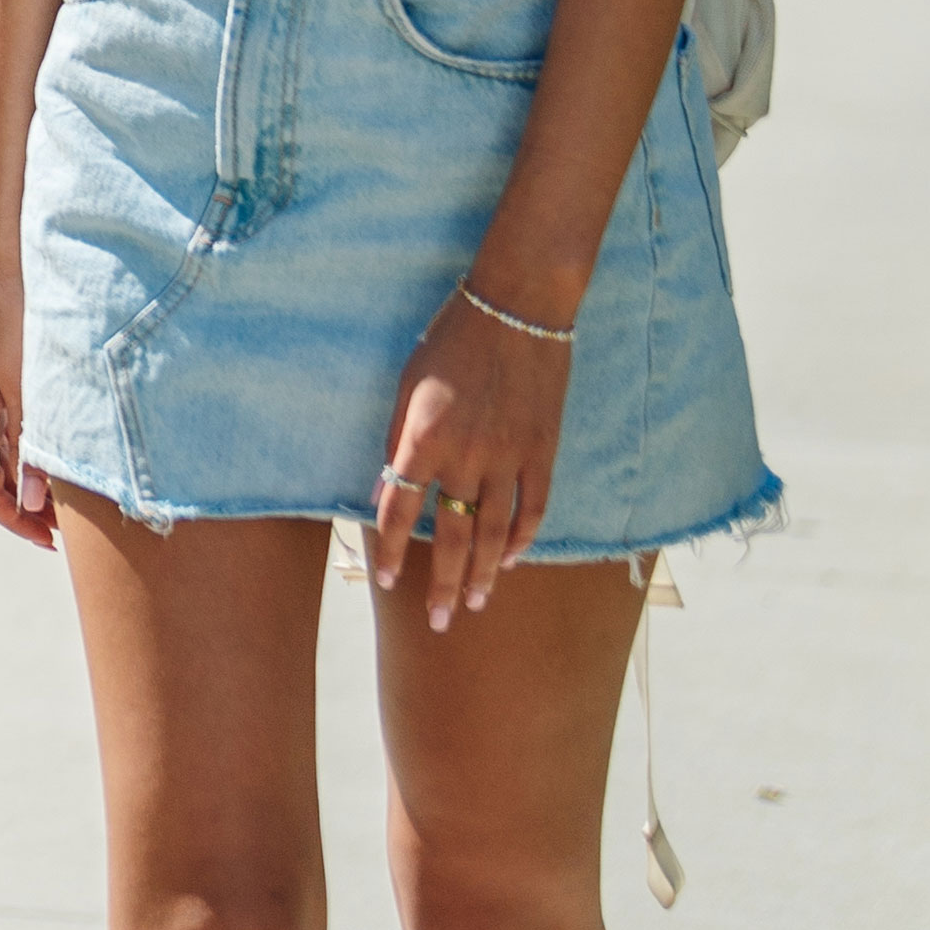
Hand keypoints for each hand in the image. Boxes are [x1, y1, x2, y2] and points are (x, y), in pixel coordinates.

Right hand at [0, 252, 51, 549]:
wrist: (4, 263)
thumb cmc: (19, 321)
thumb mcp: (31, 390)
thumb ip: (31, 447)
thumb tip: (32, 503)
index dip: (15, 520)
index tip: (52, 542)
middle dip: (27, 505)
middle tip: (71, 527)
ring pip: (0, 451)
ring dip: (30, 477)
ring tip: (72, 493)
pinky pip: (5, 427)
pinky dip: (29, 448)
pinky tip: (58, 449)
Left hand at [369, 286, 571, 619]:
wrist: (518, 308)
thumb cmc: (451, 340)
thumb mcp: (408, 384)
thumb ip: (401, 437)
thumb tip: (396, 482)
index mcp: (424, 436)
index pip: (400, 509)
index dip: (390, 549)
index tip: (386, 581)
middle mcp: (467, 455)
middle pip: (451, 535)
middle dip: (442, 583)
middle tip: (438, 621)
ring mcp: (510, 456)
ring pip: (494, 532)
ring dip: (482, 573)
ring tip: (472, 605)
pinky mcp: (544, 451)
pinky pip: (533, 507)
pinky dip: (522, 538)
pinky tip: (509, 560)